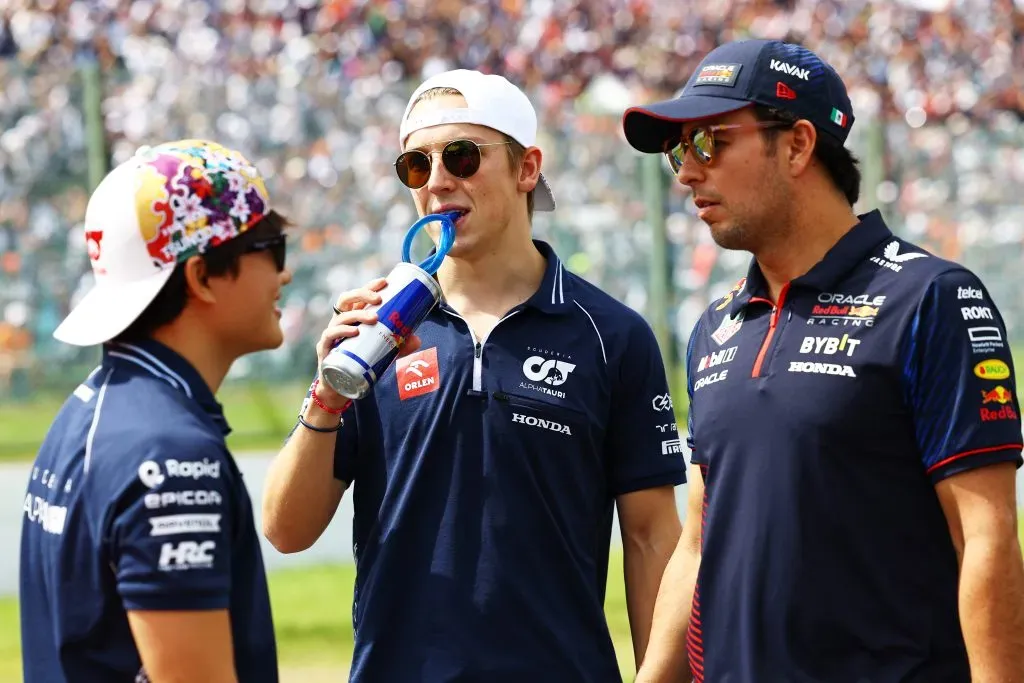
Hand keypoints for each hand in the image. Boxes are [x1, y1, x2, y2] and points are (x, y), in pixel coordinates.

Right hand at [314, 278, 421, 405]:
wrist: (339, 386)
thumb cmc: (360, 362)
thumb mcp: (382, 352)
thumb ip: (399, 346)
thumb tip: (417, 339)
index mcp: (352, 318)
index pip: (358, 296)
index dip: (369, 287)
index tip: (384, 282)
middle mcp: (340, 322)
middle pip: (347, 299)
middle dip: (362, 294)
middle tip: (379, 299)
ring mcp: (331, 334)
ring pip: (341, 317)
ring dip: (358, 315)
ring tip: (374, 318)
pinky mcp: (325, 349)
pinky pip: (330, 336)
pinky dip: (341, 331)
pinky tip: (354, 332)